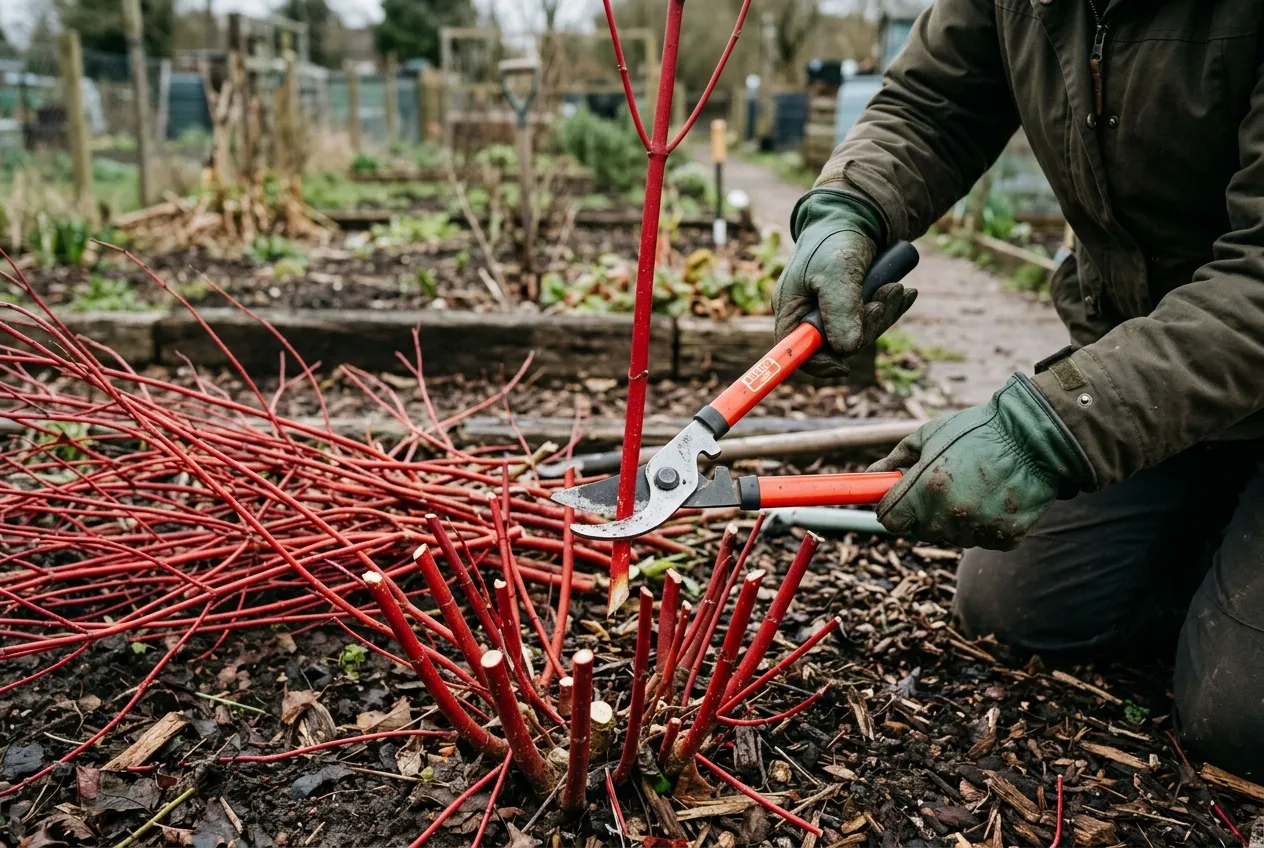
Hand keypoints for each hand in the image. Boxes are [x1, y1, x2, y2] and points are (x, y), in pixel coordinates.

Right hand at [773, 191, 916, 377]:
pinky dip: (890, 308)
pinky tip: (903, 292)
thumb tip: (847, 350)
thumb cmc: (834, 240)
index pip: (796, 354)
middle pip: (837, 347)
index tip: (844, 367)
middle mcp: (809, 317)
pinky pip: (873, 321)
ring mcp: (831, 313)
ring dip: (883, 314)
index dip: (818, 365)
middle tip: (883, 301)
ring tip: (897, 288)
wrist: (854, 216)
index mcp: (792, 311)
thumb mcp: (836, 273)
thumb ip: (840, 311)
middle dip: (866, 328)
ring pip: (860, 335)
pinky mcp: (852, 307)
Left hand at [869, 374, 1095, 549]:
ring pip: (952, 536)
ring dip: (955, 519)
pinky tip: (995, 498)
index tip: (898, 499)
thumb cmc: (977, 430)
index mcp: (925, 488)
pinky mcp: (1005, 538)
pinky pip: (983, 539)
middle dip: (923, 513)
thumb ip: (896, 459)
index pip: (889, 521)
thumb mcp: (929, 435)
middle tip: (942, 487)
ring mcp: (978, 529)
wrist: (1036, 437)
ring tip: (973, 487)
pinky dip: (985, 525)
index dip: (891, 510)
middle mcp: (949, 514)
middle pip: (920, 531)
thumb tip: (870, 474)